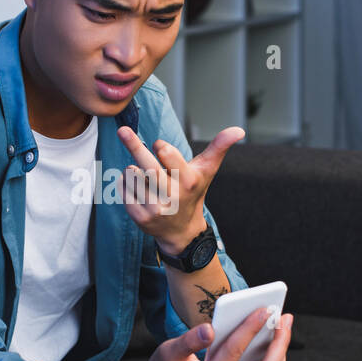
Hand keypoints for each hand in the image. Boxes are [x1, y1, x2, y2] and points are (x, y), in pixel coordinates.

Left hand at [117, 124, 243, 254]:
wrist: (182, 230)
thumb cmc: (193, 192)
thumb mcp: (207, 170)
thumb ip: (220, 147)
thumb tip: (239, 130)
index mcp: (189, 181)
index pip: (168, 155)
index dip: (160, 146)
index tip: (158, 146)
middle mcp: (173, 196)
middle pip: (148, 167)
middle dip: (134, 145)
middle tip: (123, 130)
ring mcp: (156, 209)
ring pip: (133, 177)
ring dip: (132, 168)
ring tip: (139, 170)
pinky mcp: (140, 218)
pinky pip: (124, 191)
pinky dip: (125, 182)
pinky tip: (134, 183)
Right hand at [129, 305, 293, 360]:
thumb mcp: (166, 353)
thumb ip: (188, 340)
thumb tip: (211, 328)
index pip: (234, 352)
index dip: (251, 327)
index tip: (266, 309)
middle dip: (280, 342)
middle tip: (285, 317)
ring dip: (281, 354)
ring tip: (282, 327)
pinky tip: (274, 345)